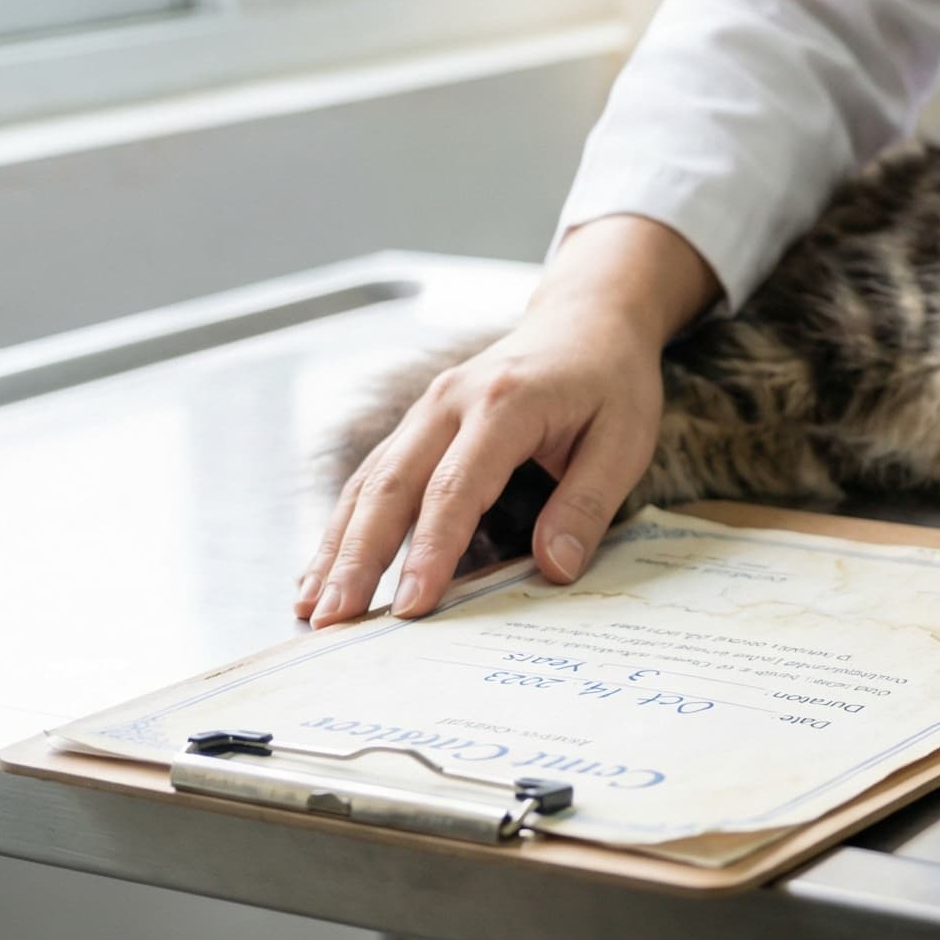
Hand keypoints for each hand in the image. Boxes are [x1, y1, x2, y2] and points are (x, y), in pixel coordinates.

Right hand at [295, 217, 716, 624]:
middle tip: (335, 620)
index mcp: (504, 404)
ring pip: (369, 483)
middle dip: (358, 558)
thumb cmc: (611, 380)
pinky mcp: (418, 425)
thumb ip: (588, 504)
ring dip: (337, 547)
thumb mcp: (625, 439)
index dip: (430, 551)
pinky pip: (372, 477)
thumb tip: (554, 569)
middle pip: (392, 487)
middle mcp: (450, 402)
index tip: (411, 606)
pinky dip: (346, 525)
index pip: (455, 488)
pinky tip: (325, 569)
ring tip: (314, 608)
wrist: (586, 318)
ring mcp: (425, 410)